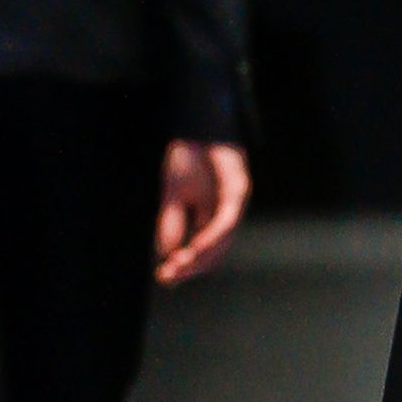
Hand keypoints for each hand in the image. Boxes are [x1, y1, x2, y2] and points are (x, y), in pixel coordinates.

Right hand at [154, 140, 251, 284]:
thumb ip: (171, 223)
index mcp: (209, 219)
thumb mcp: (173, 195)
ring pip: (221, 241)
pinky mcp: (239, 190)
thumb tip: (166, 254)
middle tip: (169, 276)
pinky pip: (227, 220)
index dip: (183, 265)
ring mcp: (234, 204)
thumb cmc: (188, 157)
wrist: (198, 125)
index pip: (199, 251)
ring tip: (180, 265)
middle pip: (212, 252)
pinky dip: (212, 235)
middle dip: (190, 266)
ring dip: (201, 255)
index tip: (163, 276)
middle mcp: (224, 216)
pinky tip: (197, 246)